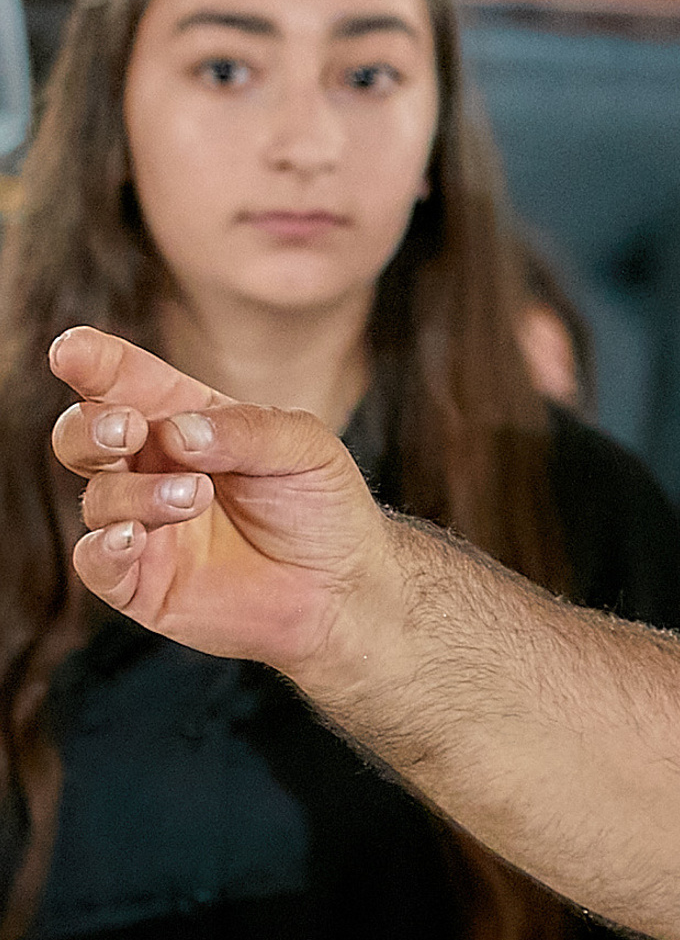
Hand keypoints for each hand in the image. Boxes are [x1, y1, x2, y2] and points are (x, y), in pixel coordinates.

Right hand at [48, 327, 388, 692]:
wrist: (348, 587)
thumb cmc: (324, 507)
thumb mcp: (302, 447)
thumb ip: (244, 429)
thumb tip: (175, 432)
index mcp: (181, 419)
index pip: (122, 382)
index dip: (92, 363)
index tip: (71, 351)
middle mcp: (149, 468)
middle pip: (82, 435)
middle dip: (92, 427)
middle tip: (129, 429)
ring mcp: (141, 525)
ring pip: (97, 498)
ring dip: (136, 493)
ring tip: (194, 495)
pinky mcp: (141, 583)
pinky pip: (95, 563)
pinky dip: (103, 548)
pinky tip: (133, 538)